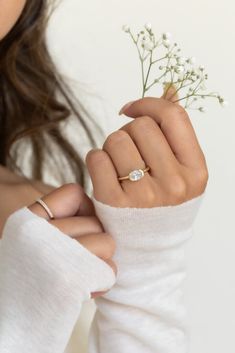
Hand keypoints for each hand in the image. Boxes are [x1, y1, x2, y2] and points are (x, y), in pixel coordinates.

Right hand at [28, 183, 116, 297]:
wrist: (8, 322)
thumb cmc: (27, 280)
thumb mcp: (30, 241)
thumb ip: (58, 223)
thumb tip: (102, 213)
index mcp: (26, 220)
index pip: (74, 193)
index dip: (83, 212)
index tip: (75, 233)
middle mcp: (39, 233)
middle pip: (96, 221)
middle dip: (94, 243)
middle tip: (76, 263)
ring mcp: (55, 256)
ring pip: (108, 243)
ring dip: (100, 263)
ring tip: (80, 277)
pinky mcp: (70, 281)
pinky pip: (109, 270)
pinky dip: (102, 282)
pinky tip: (83, 291)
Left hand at [86, 97, 208, 206]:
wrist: (149, 248)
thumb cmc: (164, 204)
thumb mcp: (181, 171)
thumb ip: (176, 132)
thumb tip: (170, 90)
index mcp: (196, 171)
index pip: (173, 117)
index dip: (148, 103)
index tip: (131, 109)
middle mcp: (175, 184)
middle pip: (140, 126)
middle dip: (128, 131)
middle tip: (127, 150)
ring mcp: (145, 196)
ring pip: (116, 139)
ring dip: (111, 146)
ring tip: (117, 164)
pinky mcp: (114, 204)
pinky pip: (97, 158)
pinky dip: (96, 159)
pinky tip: (104, 173)